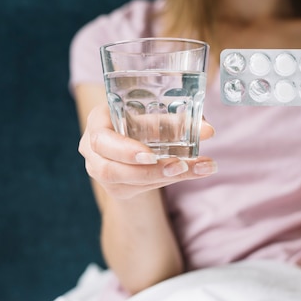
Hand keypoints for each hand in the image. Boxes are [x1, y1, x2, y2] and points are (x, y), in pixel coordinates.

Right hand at [78, 103, 216, 200]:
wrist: (132, 135)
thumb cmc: (142, 116)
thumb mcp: (155, 113)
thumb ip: (179, 119)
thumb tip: (207, 130)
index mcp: (98, 122)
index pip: (100, 140)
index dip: (125, 150)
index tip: (151, 155)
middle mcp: (93, 150)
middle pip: (111, 169)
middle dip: (148, 170)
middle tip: (180, 165)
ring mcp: (102, 172)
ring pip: (128, 182)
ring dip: (164, 176)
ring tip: (195, 168)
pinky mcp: (118, 187)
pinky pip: (141, 188)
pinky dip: (169, 179)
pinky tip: (193, 171)